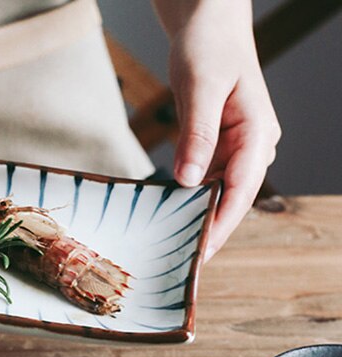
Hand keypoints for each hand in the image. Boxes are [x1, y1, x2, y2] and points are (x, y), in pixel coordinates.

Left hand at [154, 0, 280, 258]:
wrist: (208, 22)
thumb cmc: (208, 45)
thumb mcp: (199, 86)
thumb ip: (196, 134)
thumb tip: (189, 180)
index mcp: (257, 132)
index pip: (241, 190)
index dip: (220, 225)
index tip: (201, 253)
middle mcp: (253, 145)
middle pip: (232, 199)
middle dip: (209, 231)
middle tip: (181, 264)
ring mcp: (237, 148)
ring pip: (218, 194)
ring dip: (197, 219)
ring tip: (171, 249)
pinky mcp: (219, 147)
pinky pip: (206, 181)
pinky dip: (189, 200)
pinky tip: (169, 218)